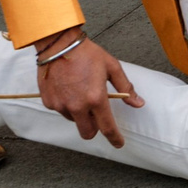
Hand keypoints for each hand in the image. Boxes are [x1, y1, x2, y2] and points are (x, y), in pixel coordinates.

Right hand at [36, 30, 141, 145]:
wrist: (58, 44)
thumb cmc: (86, 53)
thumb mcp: (111, 67)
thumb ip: (125, 88)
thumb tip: (138, 102)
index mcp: (96, 98)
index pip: (107, 127)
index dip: (114, 138)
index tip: (118, 143)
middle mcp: (77, 106)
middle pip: (87, 132)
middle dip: (94, 128)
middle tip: (96, 113)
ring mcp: (61, 105)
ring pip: (74, 120)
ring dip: (79, 114)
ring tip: (80, 91)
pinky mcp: (49, 102)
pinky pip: (61, 110)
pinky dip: (66, 104)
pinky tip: (68, 88)